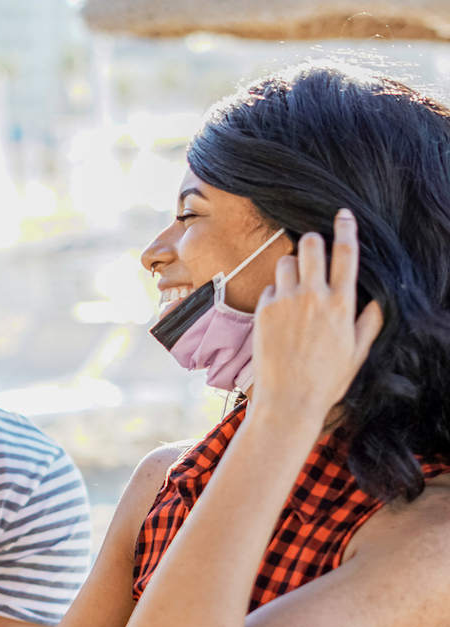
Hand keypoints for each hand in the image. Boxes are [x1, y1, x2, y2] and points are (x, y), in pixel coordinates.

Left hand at [252, 209, 382, 424]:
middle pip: (311, 245)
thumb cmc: (326, 379)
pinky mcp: (263, 310)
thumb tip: (376, 300)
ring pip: (287, 261)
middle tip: (313, 248)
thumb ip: (369, 321)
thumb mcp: (358, 351)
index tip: (344, 214)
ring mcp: (286, 301)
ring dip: (292, 267)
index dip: (346, 228)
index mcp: (342, 304)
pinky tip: (280, 315)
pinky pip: (270, 287)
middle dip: (312, 240)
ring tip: (296, 288)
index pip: (346, 253)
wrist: (288, 399)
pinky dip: (276, 293)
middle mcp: (313, 296)